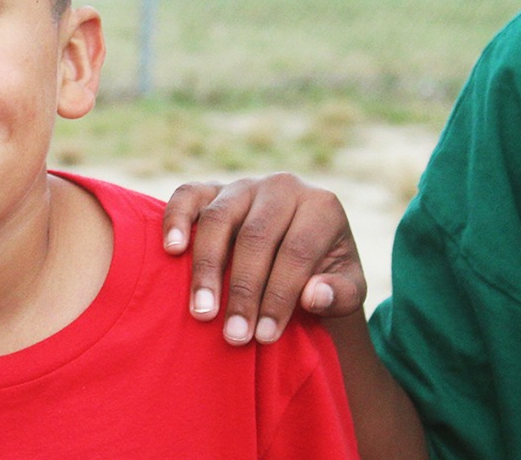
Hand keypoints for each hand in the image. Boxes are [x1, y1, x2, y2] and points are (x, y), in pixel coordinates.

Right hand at [161, 173, 365, 344]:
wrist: (302, 249)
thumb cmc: (324, 274)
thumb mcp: (347, 288)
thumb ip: (340, 295)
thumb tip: (313, 295)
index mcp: (321, 206)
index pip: (297, 251)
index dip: (280, 296)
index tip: (265, 336)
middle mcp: (283, 187)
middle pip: (256, 237)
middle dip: (244, 291)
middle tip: (234, 335)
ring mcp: (244, 184)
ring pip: (219, 219)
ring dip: (207, 269)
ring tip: (203, 312)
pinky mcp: (212, 188)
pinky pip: (188, 195)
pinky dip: (176, 219)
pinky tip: (172, 250)